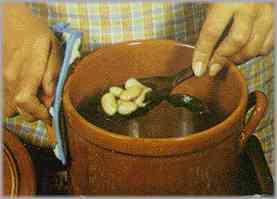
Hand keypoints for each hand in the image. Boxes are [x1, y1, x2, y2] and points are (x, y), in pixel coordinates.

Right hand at [3, 3, 60, 120]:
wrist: (14, 23)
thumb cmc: (38, 36)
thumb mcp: (54, 50)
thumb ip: (52, 74)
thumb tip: (51, 97)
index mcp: (26, 69)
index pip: (25, 101)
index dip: (38, 113)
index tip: (49, 113)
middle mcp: (10, 77)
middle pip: (18, 110)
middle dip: (35, 114)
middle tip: (46, 105)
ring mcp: (2, 79)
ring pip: (10, 108)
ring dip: (24, 110)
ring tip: (36, 98)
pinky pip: (4, 101)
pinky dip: (15, 104)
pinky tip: (26, 93)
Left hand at [192, 3, 273, 76]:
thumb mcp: (213, 1)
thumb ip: (209, 22)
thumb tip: (202, 51)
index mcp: (227, 0)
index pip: (211, 32)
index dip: (203, 53)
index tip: (198, 68)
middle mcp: (250, 6)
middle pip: (237, 41)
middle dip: (223, 59)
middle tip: (213, 67)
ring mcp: (266, 11)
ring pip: (255, 46)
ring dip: (239, 58)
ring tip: (229, 60)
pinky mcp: (276, 17)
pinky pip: (269, 44)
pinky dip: (256, 53)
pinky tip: (245, 52)